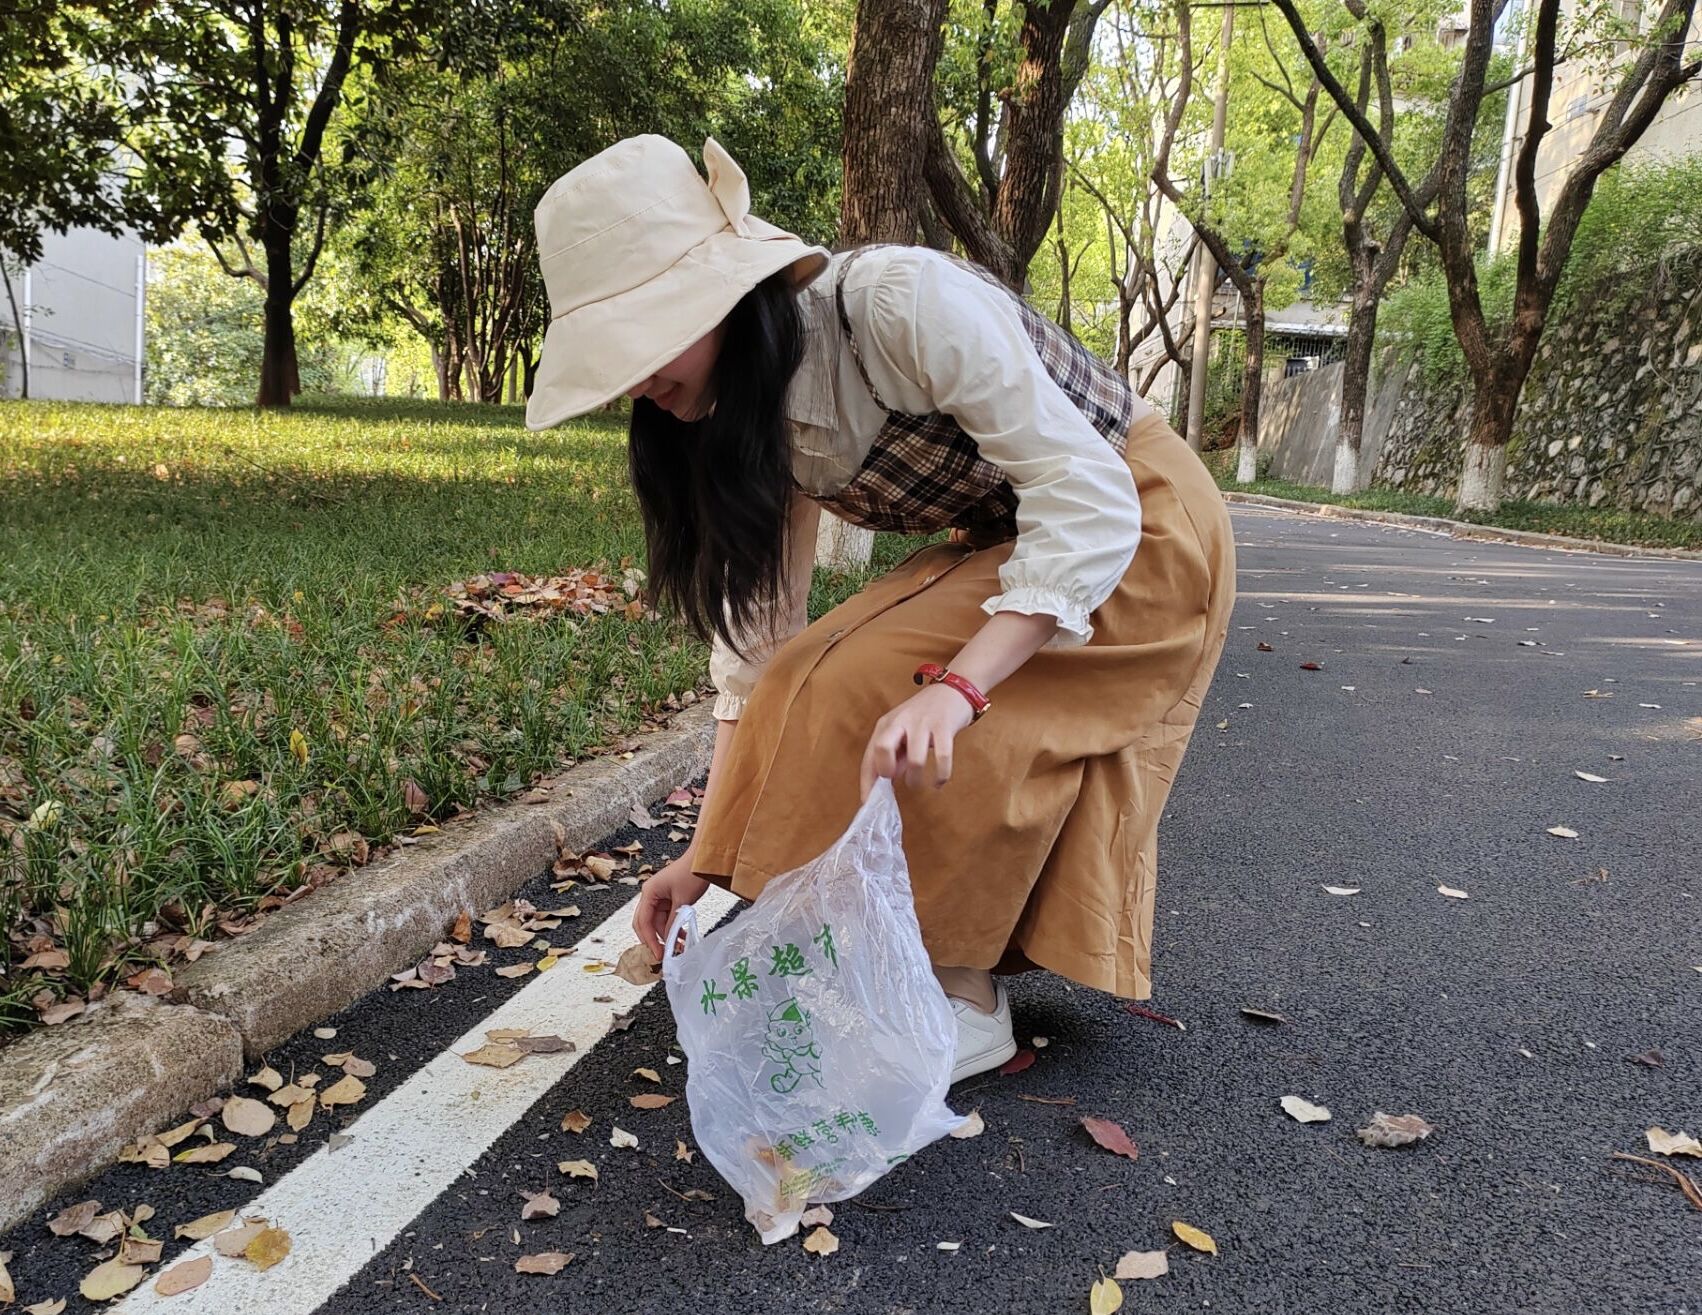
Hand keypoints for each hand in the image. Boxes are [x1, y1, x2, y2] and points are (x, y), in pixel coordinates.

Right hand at [633, 854, 711, 960]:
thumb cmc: (692, 871)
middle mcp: (651, 895)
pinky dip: (672, 927)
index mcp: (649, 892)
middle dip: (654, 939)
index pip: (643, 922)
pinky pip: (666, 917)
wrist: (704, 859)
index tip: (658, 953)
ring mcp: (659, 897)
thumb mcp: (683, 900)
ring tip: (677, 947)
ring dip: (666, 935)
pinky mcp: (669, 898)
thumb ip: (673, 921)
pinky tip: (681, 937)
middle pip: (646, 923)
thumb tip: (668, 938)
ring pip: (657, 922)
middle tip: (662, 954)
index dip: (650, 940)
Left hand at [859, 682, 974, 800]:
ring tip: (919, 783)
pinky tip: (939, 781)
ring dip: (915, 779)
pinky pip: (943, 757)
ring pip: (915, 759)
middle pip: (882, 747)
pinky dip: (941, 775)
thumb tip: (886, 783)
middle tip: (894, 781)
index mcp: (886, 724)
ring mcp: (923, 723)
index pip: (870, 756)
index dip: (866, 782)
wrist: (953, 689)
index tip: (867, 803)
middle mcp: (901, 722)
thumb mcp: (903, 732)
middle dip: (887, 770)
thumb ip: (895, 755)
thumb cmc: (925, 716)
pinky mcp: (944, 726)